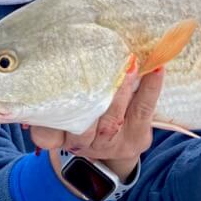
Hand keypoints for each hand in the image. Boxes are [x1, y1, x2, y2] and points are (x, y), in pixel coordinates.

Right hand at [29, 60, 161, 179]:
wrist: (115, 149)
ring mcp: (109, 143)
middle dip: (90, 97)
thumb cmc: (84, 116)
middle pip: (82, 125)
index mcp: (59, 137)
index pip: (45, 134)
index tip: (48, 92)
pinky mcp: (136, 137)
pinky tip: (156, 69)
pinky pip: (143, 110)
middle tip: (97, 67)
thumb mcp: (63, 113)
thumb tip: (52, 51)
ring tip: (129, 63)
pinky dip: (150, 89)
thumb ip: (57, 93)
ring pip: (111, 119)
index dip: (44, 120)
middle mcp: (81, 144)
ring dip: (121, 90)